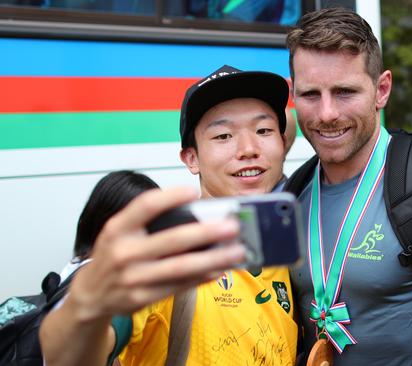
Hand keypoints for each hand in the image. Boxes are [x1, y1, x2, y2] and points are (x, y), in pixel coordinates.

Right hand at [67, 187, 246, 320]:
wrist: (89, 294)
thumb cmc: (114, 256)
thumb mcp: (119, 232)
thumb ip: (147, 222)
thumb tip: (195, 216)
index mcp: (117, 229)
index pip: (144, 207)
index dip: (169, 197)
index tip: (192, 191)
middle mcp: (124, 252)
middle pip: (172, 240)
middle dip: (207, 232)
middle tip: (231, 226)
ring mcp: (133, 278)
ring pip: (181, 267)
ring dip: (213, 259)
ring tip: (236, 251)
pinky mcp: (142, 298)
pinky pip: (179, 286)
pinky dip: (202, 277)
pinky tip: (219, 269)